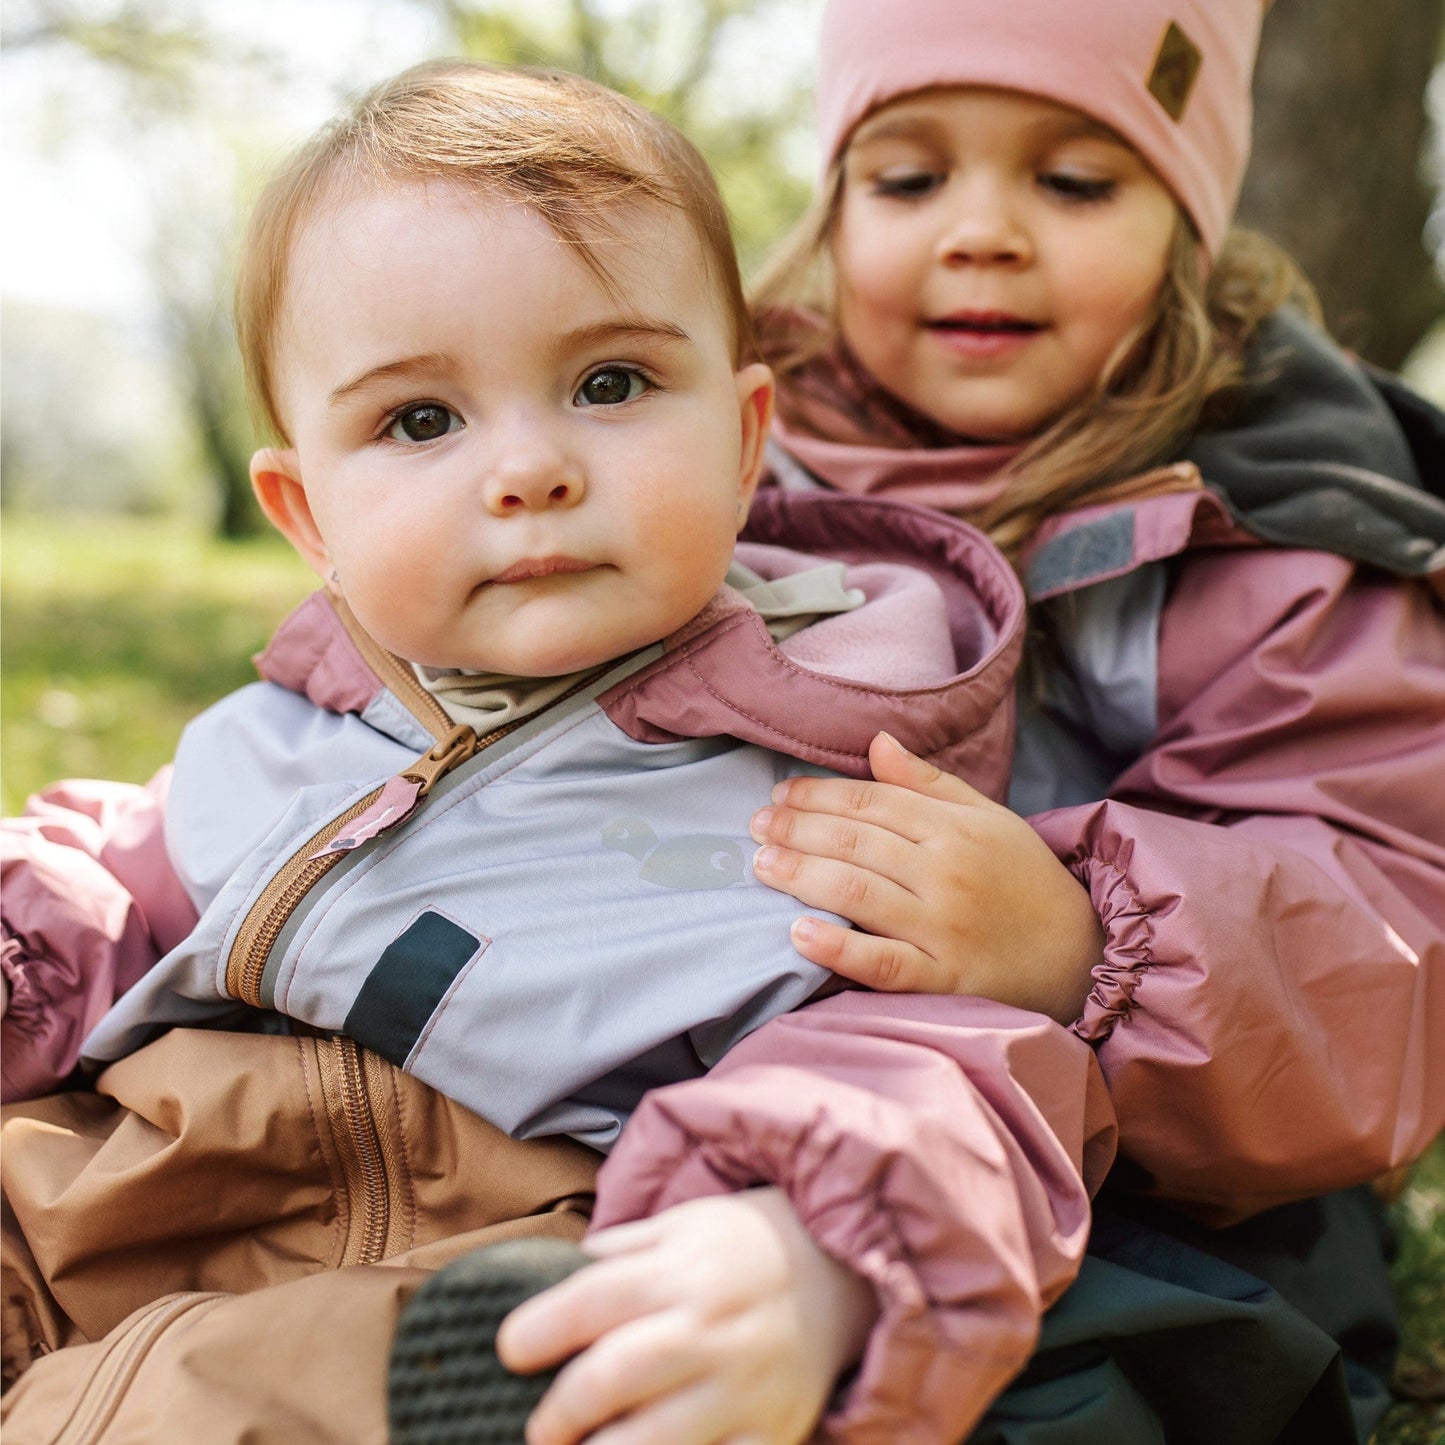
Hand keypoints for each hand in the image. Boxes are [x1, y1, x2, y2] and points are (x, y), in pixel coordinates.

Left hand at [496, 1188, 876, 1444]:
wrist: (844, 1272)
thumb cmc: (746, 1244)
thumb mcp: (684, 1222)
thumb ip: (620, 1250)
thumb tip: (556, 1277)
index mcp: (680, 1269)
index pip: (592, 1299)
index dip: (538, 1328)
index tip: (509, 1349)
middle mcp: (710, 1328)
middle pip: (617, 1374)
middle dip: (563, 1410)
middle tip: (539, 1429)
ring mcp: (745, 1387)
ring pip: (660, 1440)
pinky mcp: (774, 1434)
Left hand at [750, 732, 1101, 1023]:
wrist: (1083, 956)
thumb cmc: (1024, 883)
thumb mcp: (987, 819)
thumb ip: (928, 783)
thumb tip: (876, 742)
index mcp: (955, 828)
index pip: (872, 803)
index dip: (818, 795)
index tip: (779, 794)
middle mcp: (947, 872)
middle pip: (856, 843)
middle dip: (797, 831)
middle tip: (755, 828)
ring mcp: (945, 928)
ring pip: (859, 894)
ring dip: (801, 877)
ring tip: (761, 867)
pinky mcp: (945, 980)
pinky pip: (883, 964)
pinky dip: (839, 949)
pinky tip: (799, 934)